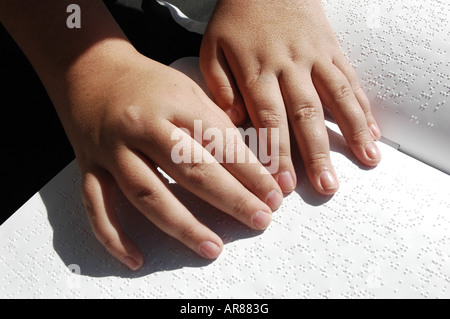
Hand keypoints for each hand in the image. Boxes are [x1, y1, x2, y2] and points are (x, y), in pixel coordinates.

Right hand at [62, 50, 283, 269]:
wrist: (89, 70)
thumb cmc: (147, 82)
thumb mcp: (187, 90)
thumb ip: (215, 124)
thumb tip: (249, 164)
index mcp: (172, 102)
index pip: (219, 142)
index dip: (250, 172)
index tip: (274, 195)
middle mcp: (141, 126)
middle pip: (189, 170)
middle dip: (230, 199)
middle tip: (259, 220)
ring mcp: (112, 149)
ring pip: (147, 193)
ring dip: (182, 225)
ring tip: (213, 248)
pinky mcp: (90, 167)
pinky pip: (97, 206)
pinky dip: (114, 236)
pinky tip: (136, 258)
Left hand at [200, 0, 381, 195]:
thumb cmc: (236, 17)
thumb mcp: (213, 47)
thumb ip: (218, 86)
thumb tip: (232, 122)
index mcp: (256, 70)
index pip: (269, 118)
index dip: (278, 153)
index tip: (284, 183)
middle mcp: (289, 66)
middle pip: (306, 115)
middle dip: (317, 153)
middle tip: (326, 186)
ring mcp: (315, 57)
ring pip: (337, 97)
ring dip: (353, 132)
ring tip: (367, 161)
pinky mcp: (332, 49)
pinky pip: (350, 79)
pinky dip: (363, 106)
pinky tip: (373, 130)